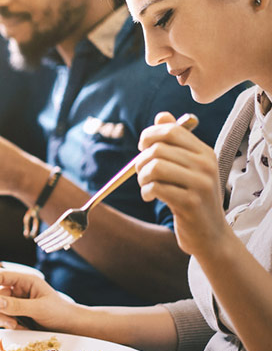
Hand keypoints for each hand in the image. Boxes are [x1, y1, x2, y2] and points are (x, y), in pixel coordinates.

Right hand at [0, 269, 79, 330]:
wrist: (71, 326)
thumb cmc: (60, 313)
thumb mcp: (39, 308)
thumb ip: (17, 305)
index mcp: (25, 280)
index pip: (0, 276)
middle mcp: (19, 289)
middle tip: (8, 322)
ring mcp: (17, 300)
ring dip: (4, 318)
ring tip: (17, 325)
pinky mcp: (17, 312)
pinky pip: (4, 316)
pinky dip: (9, 323)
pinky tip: (21, 327)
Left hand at [135, 112, 229, 256]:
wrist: (210, 234)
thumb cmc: (194, 198)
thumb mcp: (189, 168)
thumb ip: (175, 142)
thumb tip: (162, 116)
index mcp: (204, 152)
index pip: (171, 130)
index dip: (149, 136)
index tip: (143, 148)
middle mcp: (206, 165)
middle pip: (158, 148)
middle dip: (141, 160)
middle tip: (142, 174)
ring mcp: (200, 184)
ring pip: (155, 167)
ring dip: (142, 177)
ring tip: (146, 185)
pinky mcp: (190, 203)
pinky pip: (156, 187)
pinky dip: (146, 192)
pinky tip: (150, 197)